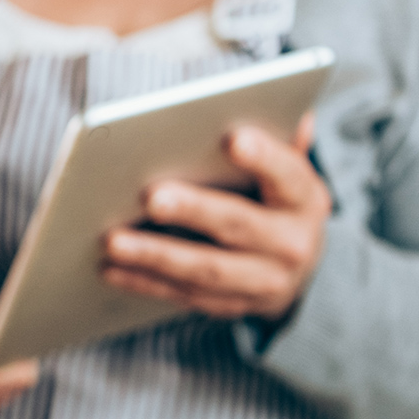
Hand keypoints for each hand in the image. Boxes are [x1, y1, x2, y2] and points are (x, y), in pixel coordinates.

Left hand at [100, 117, 328, 319]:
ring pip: (205, 269)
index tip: (233, 138)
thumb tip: (293, 112)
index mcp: (305, 200)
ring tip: (113, 239)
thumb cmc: (279, 202)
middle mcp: (291, 245)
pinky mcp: (233, 305)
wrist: (299, 269)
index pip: (288, 174)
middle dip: (193, 211)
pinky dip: (146, 282)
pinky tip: (112, 268)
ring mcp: (264, 283)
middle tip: (152, 196)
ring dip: (155, 255)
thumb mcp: (289, 172)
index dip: (264, 158)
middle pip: (238, 225)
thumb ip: (280, 142)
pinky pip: (185, 294)